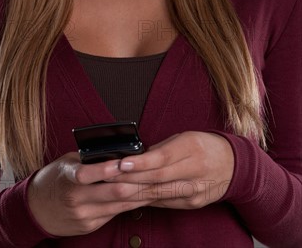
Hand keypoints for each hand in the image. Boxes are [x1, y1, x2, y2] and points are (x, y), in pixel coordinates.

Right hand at [27, 152, 150, 236]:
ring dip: (139, 195)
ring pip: (119, 204)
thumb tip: (117, 152)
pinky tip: (141, 196)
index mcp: (68, 177)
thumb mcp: (67, 162)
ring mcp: (83, 215)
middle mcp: (76, 198)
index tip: (126, 161)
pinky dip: (129, 204)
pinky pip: (114, 213)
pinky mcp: (89, 226)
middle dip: (136, 182)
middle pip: (114, 192)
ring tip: (155, 184)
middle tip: (154, 173)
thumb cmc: (55, 179)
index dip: (109, 168)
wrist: (35, 209)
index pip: (89, 173)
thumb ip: (89, 159)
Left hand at [107, 131, 233, 209]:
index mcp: (191, 148)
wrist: (233, 166)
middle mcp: (194, 171)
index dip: (140, 163)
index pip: (161, 158)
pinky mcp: (192, 204)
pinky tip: (131, 199)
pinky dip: (147, 200)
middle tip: (109, 178)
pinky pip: (165, 202)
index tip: (121, 163)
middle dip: (131, 179)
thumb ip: (161, 148)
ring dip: (134, 193)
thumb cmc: (205, 146)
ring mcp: (194, 191)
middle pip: (157, 178)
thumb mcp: (184, 138)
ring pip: (159, 194)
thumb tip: (136, 156)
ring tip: (114, 190)